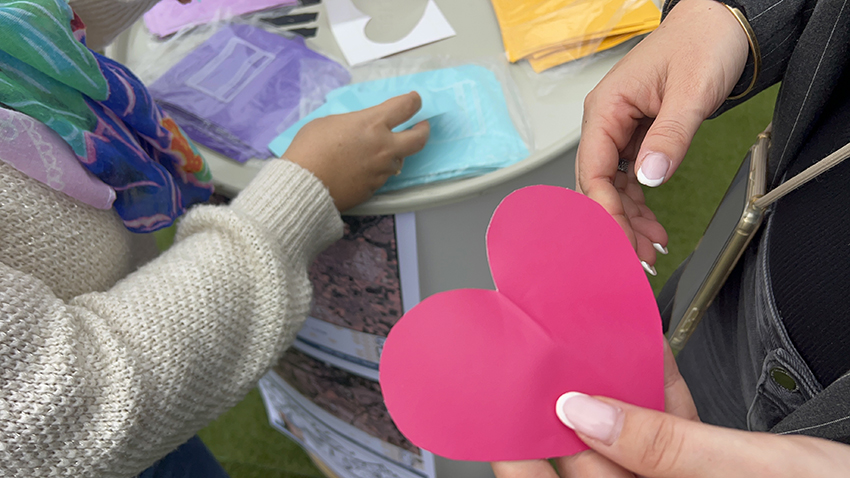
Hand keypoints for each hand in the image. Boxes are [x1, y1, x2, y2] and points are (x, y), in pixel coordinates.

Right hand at [283, 92, 429, 211]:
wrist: (304, 186)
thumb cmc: (309, 149)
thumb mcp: (328, 123)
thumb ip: (351, 123)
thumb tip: (358, 130)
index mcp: (372, 124)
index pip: (405, 107)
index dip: (413, 101)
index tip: (415, 100)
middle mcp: (383, 147)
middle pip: (418, 138)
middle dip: (423, 130)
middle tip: (422, 126)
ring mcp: (381, 170)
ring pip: (399, 160)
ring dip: (394, 154)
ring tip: (382, 152)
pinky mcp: (374, 188)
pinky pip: (382, 176)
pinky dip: (377, 170)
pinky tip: (364, 169)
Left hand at [494, 340, 849, 476]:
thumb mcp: (751, 474)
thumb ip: (662, 447)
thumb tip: (584, 416)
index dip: (522, 449)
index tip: (494, 406)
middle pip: (591, 455)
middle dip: (563, 403)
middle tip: (536, 354)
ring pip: (631, 439)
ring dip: (612, 389)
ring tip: (583, 344)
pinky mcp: (711, 472)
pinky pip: (672, 435)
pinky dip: (661, 397)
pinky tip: (648, 360)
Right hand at [576, 0, 748, 267]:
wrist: (721, 24)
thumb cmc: (702, 42)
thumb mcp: (691, 90)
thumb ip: (670, 136)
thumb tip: (649, 177)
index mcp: (606, 108)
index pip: (592, 170)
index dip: (603, 210)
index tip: (618, 238)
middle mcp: (606, 122)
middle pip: (596, 185)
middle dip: (613, 223)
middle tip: (633, 256)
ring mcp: (619, 132)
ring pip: (611, 188)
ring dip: (626, 221)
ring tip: (646, 250)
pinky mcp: (636, 138)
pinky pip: (628, 180)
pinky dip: (638, 206)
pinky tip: (652, 227)